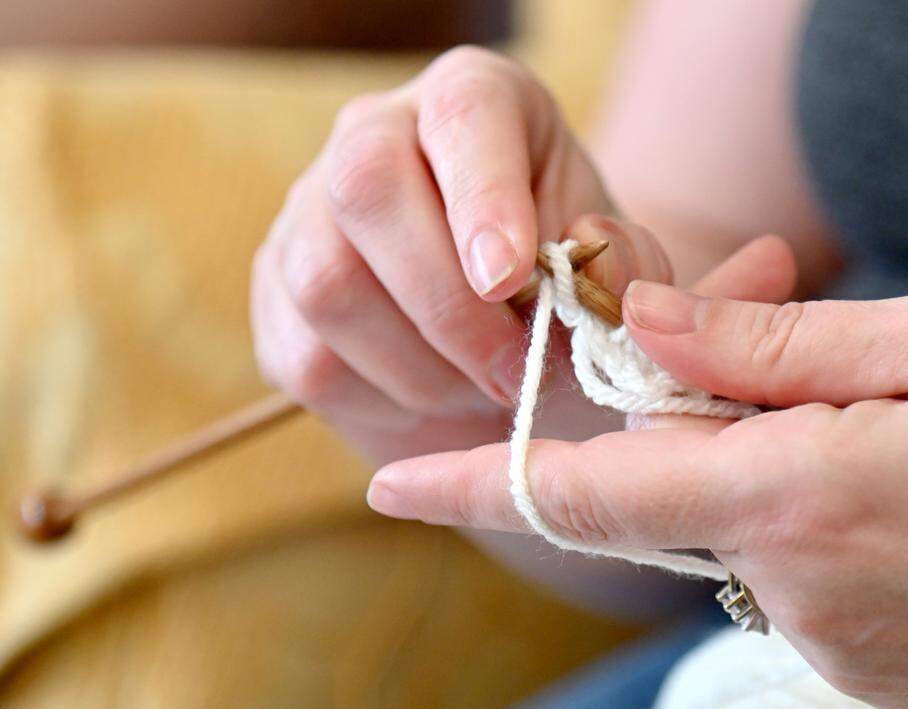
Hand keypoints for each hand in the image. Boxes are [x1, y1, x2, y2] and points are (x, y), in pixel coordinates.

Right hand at [251, 46, 669, 461]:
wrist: (505, 344)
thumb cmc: (562, 285)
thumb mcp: (613, 266)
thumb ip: (621, 262)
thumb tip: (589, 268)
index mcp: (472, 100)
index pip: (462, 116)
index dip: (484, 197)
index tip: (512, 281)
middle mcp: (374, 134)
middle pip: (367, 188)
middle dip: (449, 305)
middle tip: (517, 374)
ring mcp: (308, 214)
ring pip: (328, 284)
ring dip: (421, 366)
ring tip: (485, 389)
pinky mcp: (276, 297)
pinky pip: (309, 359)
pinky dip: (384, 400)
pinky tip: (437, 396)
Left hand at [369, 282, 907, 708]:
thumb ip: (770, 346)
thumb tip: (640, 327)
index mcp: (803, 494)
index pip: (593, 492)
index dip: (483, 483)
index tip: (395, 483)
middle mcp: (805, 592)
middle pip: (677, 506)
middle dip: (695, 438)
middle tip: (807, 377)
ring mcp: (842, 649)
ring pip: (745, 545)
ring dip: (777, 483)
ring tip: (901, 438)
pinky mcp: (880, 679)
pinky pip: (803, 591)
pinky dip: (821, 536)